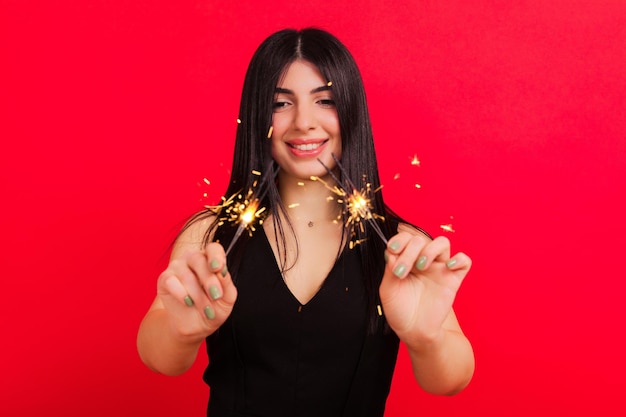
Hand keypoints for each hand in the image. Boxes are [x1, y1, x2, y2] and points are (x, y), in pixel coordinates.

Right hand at [156, 242, 236, 343]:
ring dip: (198, 296)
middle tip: (216, 297)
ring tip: (206, 311)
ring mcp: (177, 266)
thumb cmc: (213, 307)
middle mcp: (193, 258)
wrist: (195, 325)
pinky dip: (182, 295)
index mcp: (211, 259)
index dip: (216, 256)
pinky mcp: (164, 278)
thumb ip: (227, 284)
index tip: (218, 268)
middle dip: (209, 280)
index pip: (213, 249)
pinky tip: (188, 303)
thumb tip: (222, 272)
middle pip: (199, 260)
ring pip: (186, 275)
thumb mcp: (227, 299)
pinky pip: (171, 282)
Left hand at [379, 231, 470, 346]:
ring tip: (422, 266)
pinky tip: (449, 266)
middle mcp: (422, 261)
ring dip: (431, 249)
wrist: (414, 331)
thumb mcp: (387, 290)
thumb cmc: (399, 310)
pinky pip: (465, 262)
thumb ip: (389, 269)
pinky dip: (460, 259)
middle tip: (402, 271)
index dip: (399, 240)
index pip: (405, 238)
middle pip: (421, 239)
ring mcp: (438, 269)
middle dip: (409, 251)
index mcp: (405, 260)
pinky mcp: (453, 280)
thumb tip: (393, 253)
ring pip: (443, 242)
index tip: (393, 250)